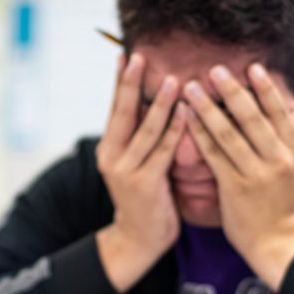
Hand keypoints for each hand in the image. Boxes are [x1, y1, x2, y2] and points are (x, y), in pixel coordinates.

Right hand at [95, 53, 186, 292]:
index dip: (119, 81)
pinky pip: (163, 151)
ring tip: (171, 78)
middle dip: (130, 82)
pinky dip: (175, 130)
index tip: (124, 54)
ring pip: (146, 129)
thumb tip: (158, 103)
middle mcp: (112, 156)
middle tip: (139, 56)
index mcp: (108, 148)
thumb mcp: (137, 164)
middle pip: (122, 112)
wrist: (138, 240)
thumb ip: (143, 138)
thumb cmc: (147, 197)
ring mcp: (126, 171)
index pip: (114, 108)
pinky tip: (185, 111)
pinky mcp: (144, 184)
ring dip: (159, 102)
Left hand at [183, 63, 293, 290]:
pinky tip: (186, 118)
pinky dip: (199, 133)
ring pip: (229, 133)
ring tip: (192, 87)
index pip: (281, 113)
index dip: (266, 89)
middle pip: (253, 118)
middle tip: (216, 69)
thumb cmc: (285, 204)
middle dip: (233, 90)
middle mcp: (278, 160)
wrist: (278, 243)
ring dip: (208, 107)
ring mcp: (256, 174)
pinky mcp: (235, 188)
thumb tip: (293, 110)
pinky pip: (213, 154)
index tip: (252, 68)